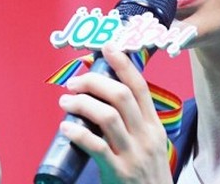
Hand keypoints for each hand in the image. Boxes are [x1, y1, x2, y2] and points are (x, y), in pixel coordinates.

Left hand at [59, 46, 172, 183]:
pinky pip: (96, 147)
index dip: (123, 64)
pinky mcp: (119, 172)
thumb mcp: (149, 145)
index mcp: (154, 126)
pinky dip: (78, 133)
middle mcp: (146, 136)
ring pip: (107, 117)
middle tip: (75, 82)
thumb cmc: (146, 174)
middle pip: (121, 96)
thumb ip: (134, 125)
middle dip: (95, 82)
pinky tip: (65, 128)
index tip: (107, 47)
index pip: (139, 87)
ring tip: (65, 101)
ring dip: (82, 104)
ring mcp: (134, 154)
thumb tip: (104, 101)